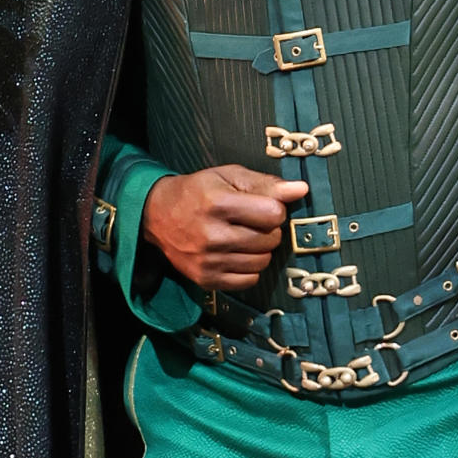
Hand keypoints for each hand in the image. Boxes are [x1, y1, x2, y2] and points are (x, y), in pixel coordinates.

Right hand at [141, 165, 309, 290]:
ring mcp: (208, 261)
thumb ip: (265, 184)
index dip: (274, 208)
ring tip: (243, 237)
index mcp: (218, 204)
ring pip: (262, 262)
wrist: (157, 215)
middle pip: (270, 239)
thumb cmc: (197, 192)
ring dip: (260, 250)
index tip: (262, 206)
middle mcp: (212, 235)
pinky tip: (236, 254)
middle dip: (268, 229)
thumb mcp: (228, 176)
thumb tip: (300, 190)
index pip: (273, 214)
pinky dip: (249, 268)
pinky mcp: (206, 279)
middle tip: (251, 222)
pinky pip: (248, 280)